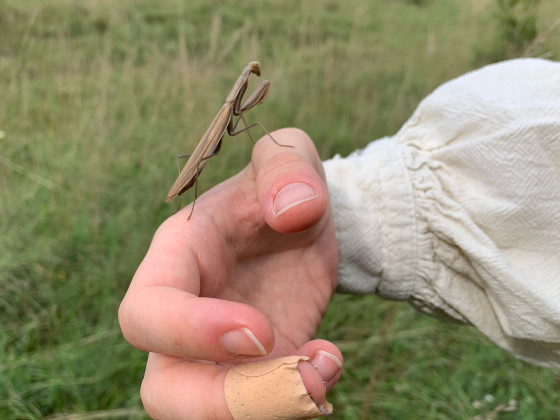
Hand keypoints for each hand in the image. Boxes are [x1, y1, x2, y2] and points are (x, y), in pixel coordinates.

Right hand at [119, 128, 342, 418]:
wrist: (308, 222)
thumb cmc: (285, 188)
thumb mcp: (290, 158)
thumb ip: (286, 168)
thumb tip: (293, 211)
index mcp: (177, 258)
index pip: (148, 312)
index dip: (190, 332)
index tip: (260, 330)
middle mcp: (186, 314)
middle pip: (164, 388)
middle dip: (222, 403)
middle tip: (296, 381)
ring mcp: (217, 350)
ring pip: (209, 410)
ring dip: (271, 407)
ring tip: (323, 370)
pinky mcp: (254, 369)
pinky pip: (261, 405)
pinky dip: (297, 400)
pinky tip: (329, 361)